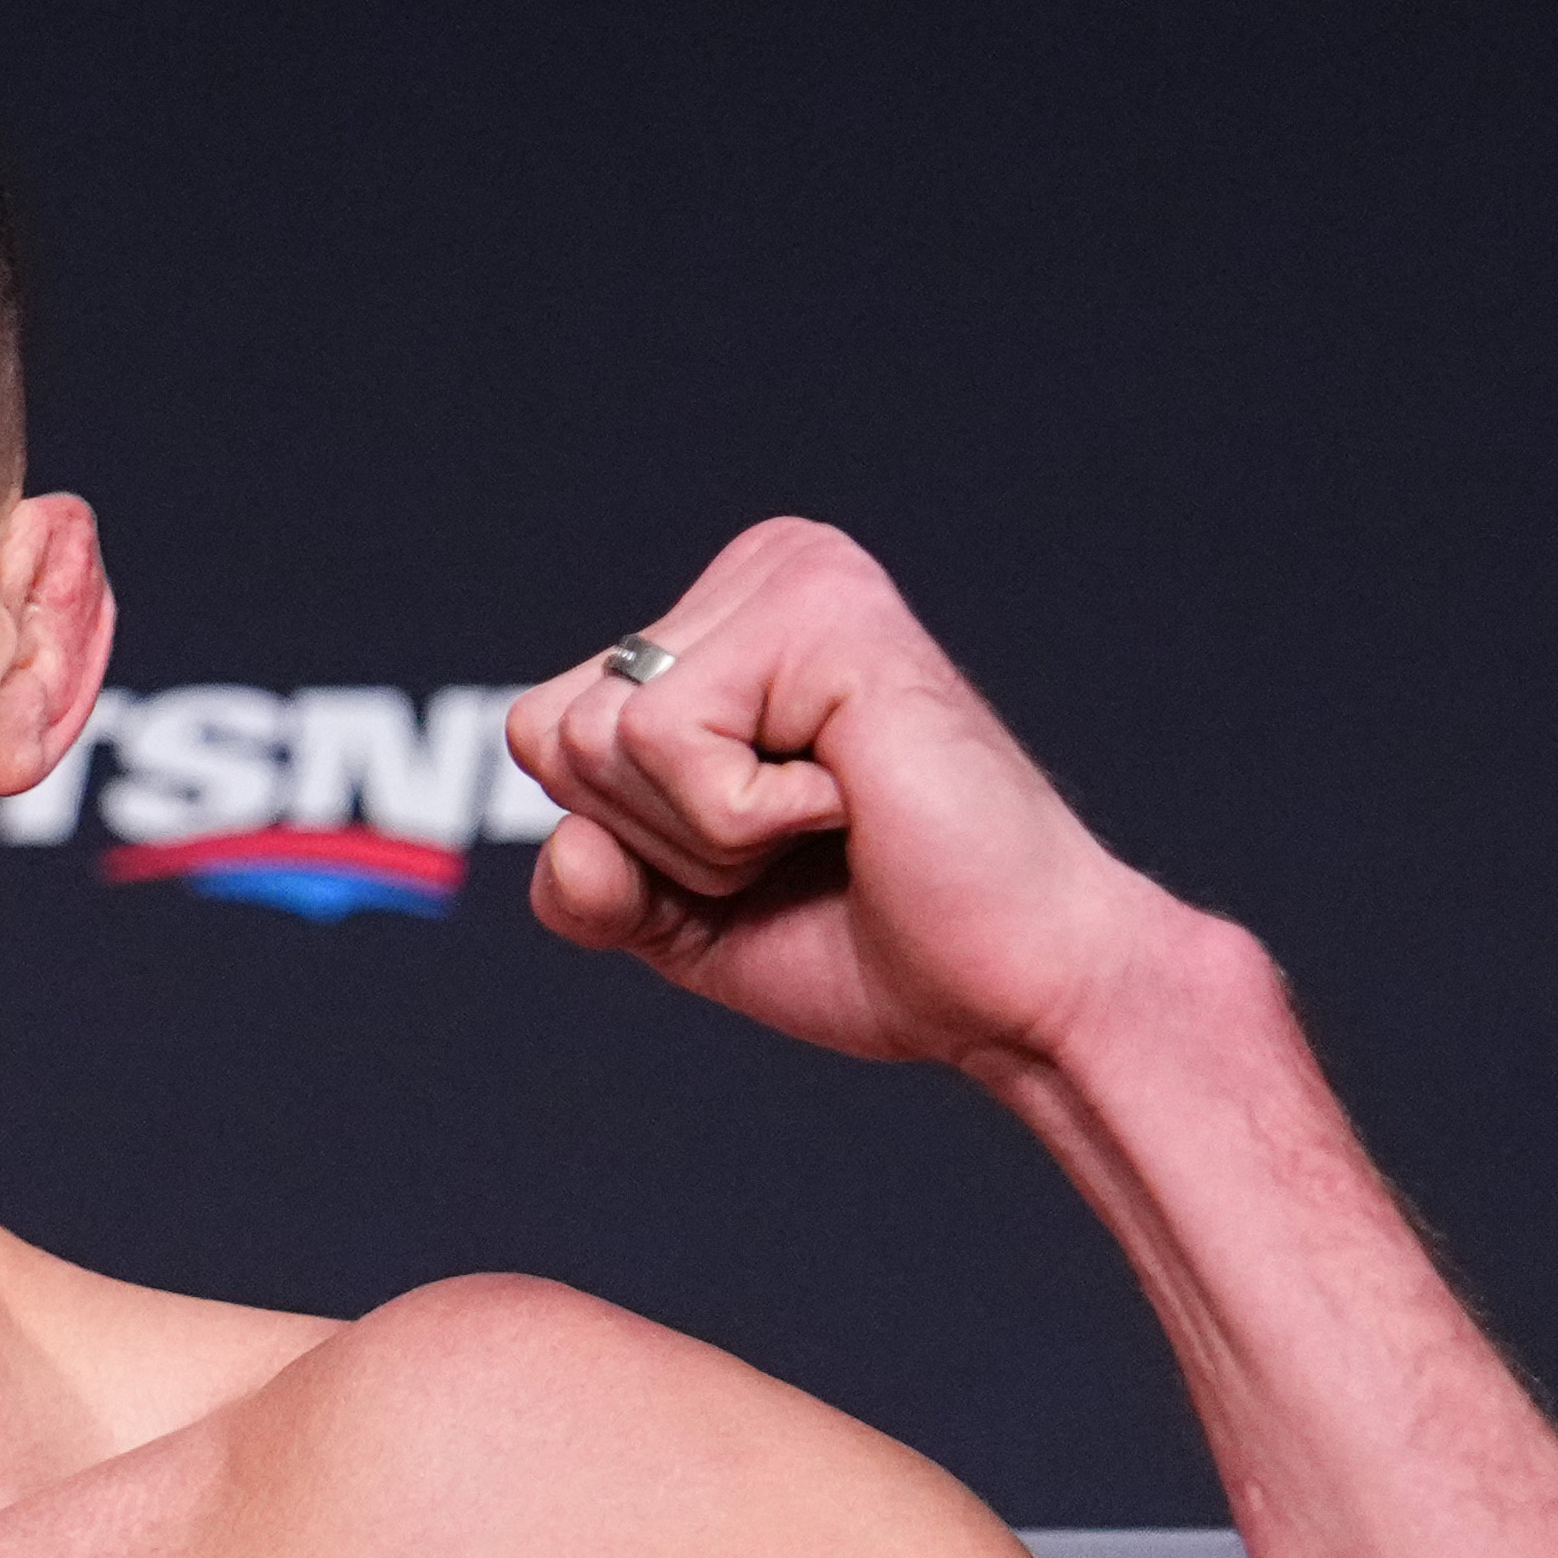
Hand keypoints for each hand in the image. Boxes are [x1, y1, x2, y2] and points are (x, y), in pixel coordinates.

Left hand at [499, 517, 1186, 1078]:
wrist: (1015, 988)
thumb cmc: (879, 940)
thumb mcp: (684, 919)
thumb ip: (590, 882)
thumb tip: (568, 842)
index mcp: (726, 618)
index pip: (542, 733)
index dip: (629, 842)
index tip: (760, 850)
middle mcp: (761, 570)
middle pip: (554, 732)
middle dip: (662, 841)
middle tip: (803, 845)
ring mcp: (796, 577)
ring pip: (599, 738)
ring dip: (708, 838)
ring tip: (832, 823)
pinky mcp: (824, 613)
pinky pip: (664, 744)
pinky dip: (742, 824)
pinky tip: (851, 805)